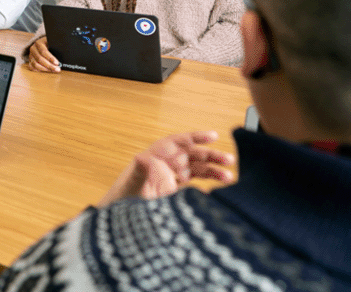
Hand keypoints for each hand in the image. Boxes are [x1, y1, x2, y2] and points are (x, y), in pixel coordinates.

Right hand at [28, 37, 59, 72]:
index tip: (57, 63)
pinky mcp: (30, 61)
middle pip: (39, 59)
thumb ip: (56, 46)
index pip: (43, 51)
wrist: (42, 43)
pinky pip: (32, 68)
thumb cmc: (50, 44)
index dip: (50, 58)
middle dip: (49, 65)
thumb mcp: (52, 42)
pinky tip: (47, 71)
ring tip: (53, 71)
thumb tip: (64, 53)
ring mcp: (30, 55)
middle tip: (57, 69)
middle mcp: (33, 49)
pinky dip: (39, 70)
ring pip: (35, 65)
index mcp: (38, 43)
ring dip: (45, 69)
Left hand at [97, 131, 233, 206]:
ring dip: (214, 171)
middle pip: (193, 154)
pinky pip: (195, 182)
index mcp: (157, 155)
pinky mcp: (175, 189)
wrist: (120, 214)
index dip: (196, 137)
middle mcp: (166, 163)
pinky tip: (219, 190)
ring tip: (230, 177)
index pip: (179, 141)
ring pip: (198, 168)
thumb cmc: (123, 195)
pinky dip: (207, 184)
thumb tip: (142, 158)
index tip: (213, 136)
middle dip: (211, 156)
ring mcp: (172, 175)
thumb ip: (139, 171)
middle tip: (228, 160)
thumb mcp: (131, 182)